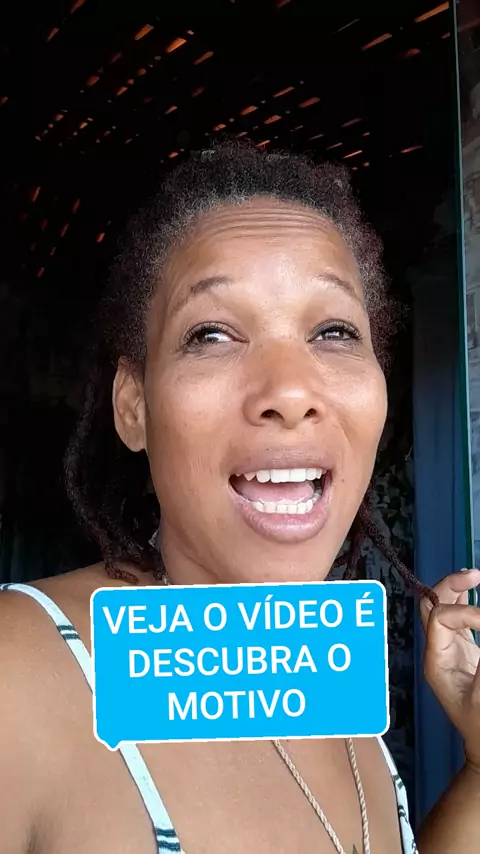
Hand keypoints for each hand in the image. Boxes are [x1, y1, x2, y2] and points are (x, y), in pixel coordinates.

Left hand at [420, 569, 479, 770]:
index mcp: (437, 662)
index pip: (440, 619)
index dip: (465, 612)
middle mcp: (438, 652)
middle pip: (433, 606)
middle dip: (450, 587)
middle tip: (475, 575)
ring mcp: (450, 651)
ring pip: (444, 609)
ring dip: (458, 591)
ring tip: (475, 576)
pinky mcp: (464, 652)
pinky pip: (459, 620)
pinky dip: (467, 605)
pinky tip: (476, 592)